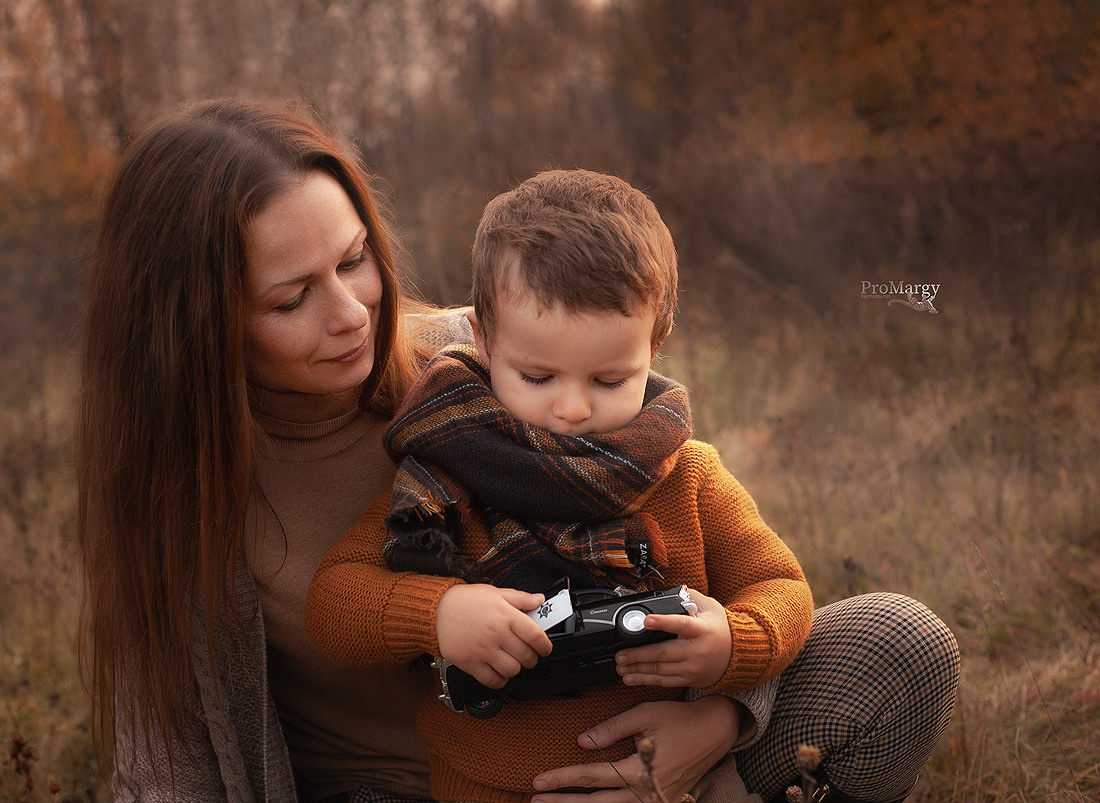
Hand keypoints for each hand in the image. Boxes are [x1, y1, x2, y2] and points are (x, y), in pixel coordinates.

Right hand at [435, 584, 551, 687]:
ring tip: (512, 662)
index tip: (545, 648)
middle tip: (528, 655)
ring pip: (512, 670)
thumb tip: (540, 600)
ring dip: (516, 669)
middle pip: (526, 656)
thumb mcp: (496, 593)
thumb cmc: (465, 601)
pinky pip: (492, 680)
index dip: (545, 645)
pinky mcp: (470, 663)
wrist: (436, 610)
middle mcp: (496, 634)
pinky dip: (500, 680)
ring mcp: (483, 650)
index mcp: (505, 615)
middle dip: (532, 658)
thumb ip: (521, 598)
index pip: (535, 635)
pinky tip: (499, 671)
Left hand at [531, 697, 740, 802]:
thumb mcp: (644, 715)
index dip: (562, 779)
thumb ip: (612, 729)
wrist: (716, 731)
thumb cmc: (682, 720)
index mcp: (640, 771)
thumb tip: (582, 741)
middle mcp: (646, 793)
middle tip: (536, 800)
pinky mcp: (660, 802)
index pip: (592, 777)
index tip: (540, 781)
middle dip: (564, 802)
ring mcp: (654, 801)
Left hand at [615, 589, 731, 687]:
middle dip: (639, 655)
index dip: (663, 622)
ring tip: (620, 666)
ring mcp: (691, 668)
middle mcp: (696, 650)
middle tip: (620, 654)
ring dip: (638, 669)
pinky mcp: (688, 679)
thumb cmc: (720, 629)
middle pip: (664, 653)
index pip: (681, 625)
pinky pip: (664, 681)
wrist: (737, 656)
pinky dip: (645, 680)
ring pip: (661, 670)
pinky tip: (630, 678)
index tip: (647, 620)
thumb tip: (677, 590)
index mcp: (701, 630)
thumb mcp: (710, 607)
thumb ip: (691, 597)